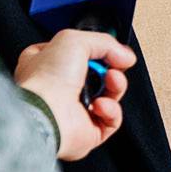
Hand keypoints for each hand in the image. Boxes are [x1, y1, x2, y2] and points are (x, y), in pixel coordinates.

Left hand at [13, 31, 135, 161]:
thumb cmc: (45, 80)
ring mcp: (73, 111)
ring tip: (111, 81)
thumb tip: (125, 55)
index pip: (75, 52)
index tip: (111, 47)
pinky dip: (111, 111)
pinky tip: (101, 106)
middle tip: (113, 66)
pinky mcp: (86, 131)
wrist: (45, 115)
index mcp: (46, 64)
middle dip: (111, 68)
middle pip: (97, 74)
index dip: (96, 48)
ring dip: (115, 86)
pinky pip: (111, 119)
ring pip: (108, 95)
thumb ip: (104, 42)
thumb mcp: (74, 40)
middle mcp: (58, 88)